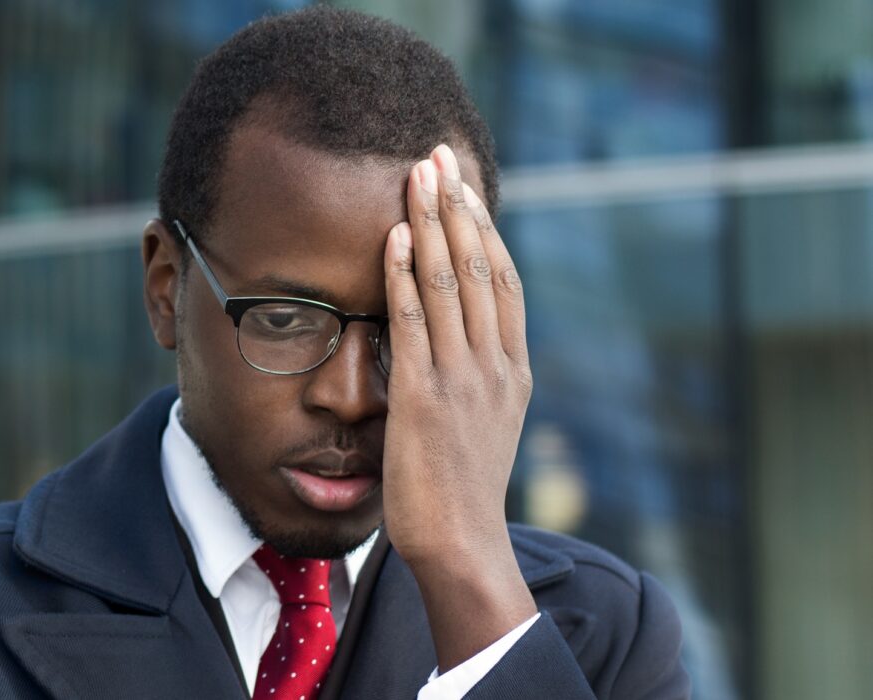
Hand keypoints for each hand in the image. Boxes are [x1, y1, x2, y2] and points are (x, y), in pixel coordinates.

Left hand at [382, 144, 536, 668]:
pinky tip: (392, 237)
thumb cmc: (461, 488)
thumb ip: (473, 375)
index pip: (502, 281)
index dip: (483, 227)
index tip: (465, 185)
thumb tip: (449, 338)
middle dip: (458, 206)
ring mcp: (462, 379)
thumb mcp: (483, 422)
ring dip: (432, 224)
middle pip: (479, 267)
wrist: (462, 544)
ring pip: (450, 284)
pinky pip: (414, 324)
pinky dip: (404, 276)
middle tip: (439, 154)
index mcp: (511, 369)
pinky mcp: (425, 398)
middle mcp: (494, 365)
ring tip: (418, 175)